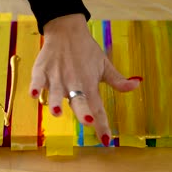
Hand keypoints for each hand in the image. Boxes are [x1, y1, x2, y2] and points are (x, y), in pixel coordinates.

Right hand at [29, 14, 141, 145]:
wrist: (66, 30)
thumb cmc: (87, 51)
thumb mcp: (104, 65)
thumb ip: (118, 80)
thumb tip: (137, 85)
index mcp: (90, 84)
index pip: (98, 108)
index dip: (102, 125)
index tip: (106, 141)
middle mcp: (74, 83)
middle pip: (79, 100)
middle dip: (83, 112)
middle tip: (89, 121)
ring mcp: (57, 77)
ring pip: (57, 92)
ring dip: (57, 102)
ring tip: (57, 112)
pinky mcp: (42, 70)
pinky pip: (39, 79)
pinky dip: (36, 86)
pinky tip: (34, 94)